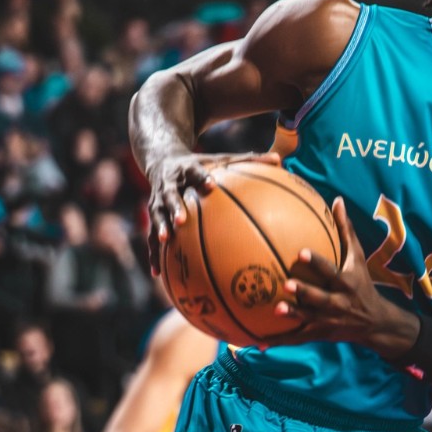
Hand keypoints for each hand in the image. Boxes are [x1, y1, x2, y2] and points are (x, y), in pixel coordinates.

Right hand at [146, 151, 281, 270]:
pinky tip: (156, 273)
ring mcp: (158, 200)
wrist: (162, 160)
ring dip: (160, 228)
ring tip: (165, 241)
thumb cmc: (201, 164)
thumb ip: (249, 160)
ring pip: (157, 215)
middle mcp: (170, 184)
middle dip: (175, 207)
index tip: (210, 184)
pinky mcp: (153, 214)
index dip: (201, 177)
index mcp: (187, 169)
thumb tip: (279, 160)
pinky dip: (153, 254)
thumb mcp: (221, 158)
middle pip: (170, 195)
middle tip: (182, 220)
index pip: (195, 172)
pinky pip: (152, 236)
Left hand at [275, 203, 412, 352]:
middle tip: (286, 285)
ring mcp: (327, 321)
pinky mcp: (319, 334)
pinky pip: (297, 338)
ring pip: (307, 320)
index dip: (317, 262)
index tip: (301, 252)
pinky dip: (279, 341)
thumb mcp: (358, 259)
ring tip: (275, 310)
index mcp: (345, 283)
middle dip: (304, 293)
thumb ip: (346, 231)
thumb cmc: (361, 284)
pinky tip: (259, 342)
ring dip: (292, 317)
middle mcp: (337, 303)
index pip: (331, 271)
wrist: (374, 322)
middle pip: (320, 298)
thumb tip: (337, 200)